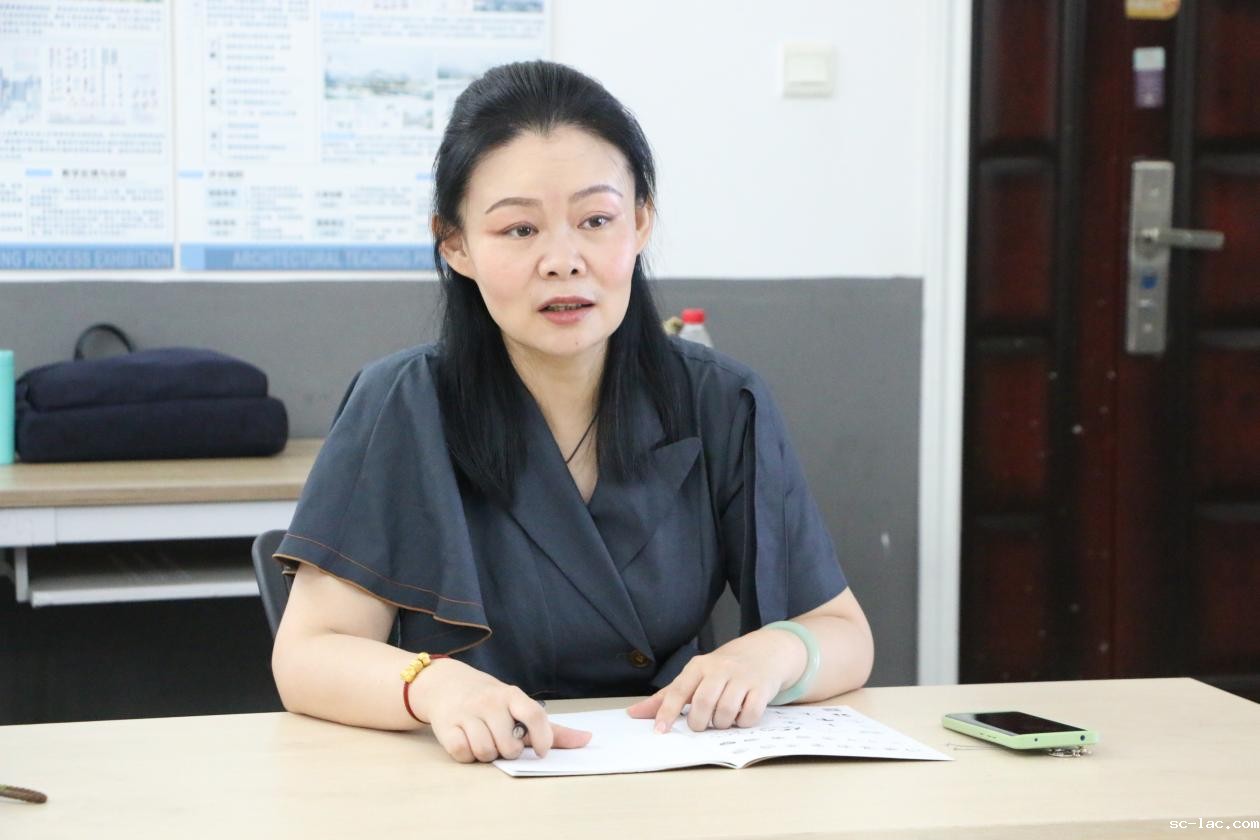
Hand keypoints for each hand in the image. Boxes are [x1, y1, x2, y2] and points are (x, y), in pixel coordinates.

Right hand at [411, 658, 591, 762]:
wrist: (445, 682)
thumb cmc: (489, 700)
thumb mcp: (517, 706)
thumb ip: (550, 728)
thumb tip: (587, 740)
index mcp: (512, 695)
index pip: (534, 715)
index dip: (542, 738)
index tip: (540, 751)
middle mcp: (490, 701)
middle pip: (508, 746)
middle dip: (507, 751)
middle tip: (500, 739)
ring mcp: (467, 712)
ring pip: (485, 752)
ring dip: (485, 754)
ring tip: (482, 739)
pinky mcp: (446, 725)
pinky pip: (463, 753)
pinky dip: (466, 754)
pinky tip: (466, 741)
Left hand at [625, 628, 805, 732]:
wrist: (764, 652)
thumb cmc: (722, 669)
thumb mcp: (695, 676)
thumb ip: (666, 696)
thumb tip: (633, 714)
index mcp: (698, 666)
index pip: (678, 690)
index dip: (667, 712)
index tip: (660, 731)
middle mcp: (719, 669)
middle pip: (703, 703)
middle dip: (699, 722)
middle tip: (701, 725)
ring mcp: (742, 678)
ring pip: (725, 712)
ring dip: (721, 724)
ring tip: (722, 719)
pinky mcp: (761, 688)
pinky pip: (749, 715)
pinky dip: (743, 723)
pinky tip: (740, 716)